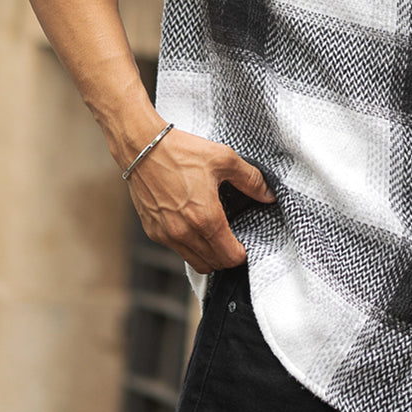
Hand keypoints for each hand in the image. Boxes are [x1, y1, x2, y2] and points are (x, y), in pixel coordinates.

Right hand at [124, 128, 275, 273]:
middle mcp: (184, 232)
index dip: (242, 253)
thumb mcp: (224, 159)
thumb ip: (251, 179)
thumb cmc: (181, 151)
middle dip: (227, 256)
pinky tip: (195, 226)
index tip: (245, 242)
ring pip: (195, 262)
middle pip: (214, 264)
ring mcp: (166, 234)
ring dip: (209, 255)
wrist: (142, 147)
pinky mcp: (153, 231)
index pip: (230, 256)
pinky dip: (190, 246)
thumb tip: (269, 195)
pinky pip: (177, 250)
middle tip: (234, 240)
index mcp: (205, 217)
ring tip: (216, 235)